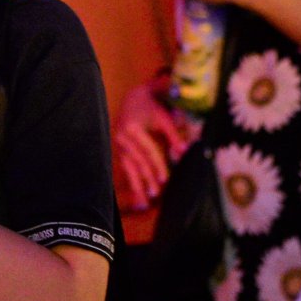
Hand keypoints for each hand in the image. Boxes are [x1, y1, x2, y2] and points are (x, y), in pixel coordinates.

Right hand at [114, 81, 192, 209]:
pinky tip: (136, 193)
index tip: (163, 179)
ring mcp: (117, 143)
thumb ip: (173, 136)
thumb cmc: (151, 106)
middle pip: (136, 162)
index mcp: (132, 128)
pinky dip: (130, 180)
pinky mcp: (118, 148)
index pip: (148, 151)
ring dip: (135, 184)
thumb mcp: (164, 118)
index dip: (156, 165)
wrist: (133, 97)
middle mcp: (122, 137)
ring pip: (127, 167)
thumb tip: (182, 153)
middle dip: (145, 179)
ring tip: (141, 202)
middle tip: (154, 194)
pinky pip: (124, 167)